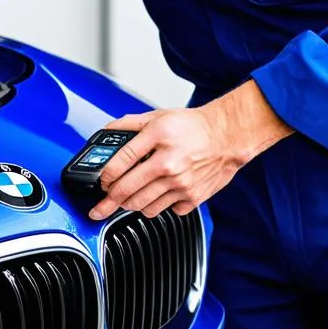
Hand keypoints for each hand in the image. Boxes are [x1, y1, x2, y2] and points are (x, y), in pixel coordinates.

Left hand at [88, 81, 292, 220]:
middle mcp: (168, 164)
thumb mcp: (157, 116)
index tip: (100, 183)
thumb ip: (129, 124)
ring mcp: (181, 184)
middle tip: (101, 206)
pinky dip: (156, 206)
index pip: (120, 162)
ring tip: (127, 199)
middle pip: (127, 190)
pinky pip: (165, 211)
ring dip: (130, 205)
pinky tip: (156, 195)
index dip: (105, 176)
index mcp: (157, 139)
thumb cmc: (193, 127)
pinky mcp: (192, 198)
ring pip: (143, 206)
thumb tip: (107, 133)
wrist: (227, 137)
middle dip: (108, 201)